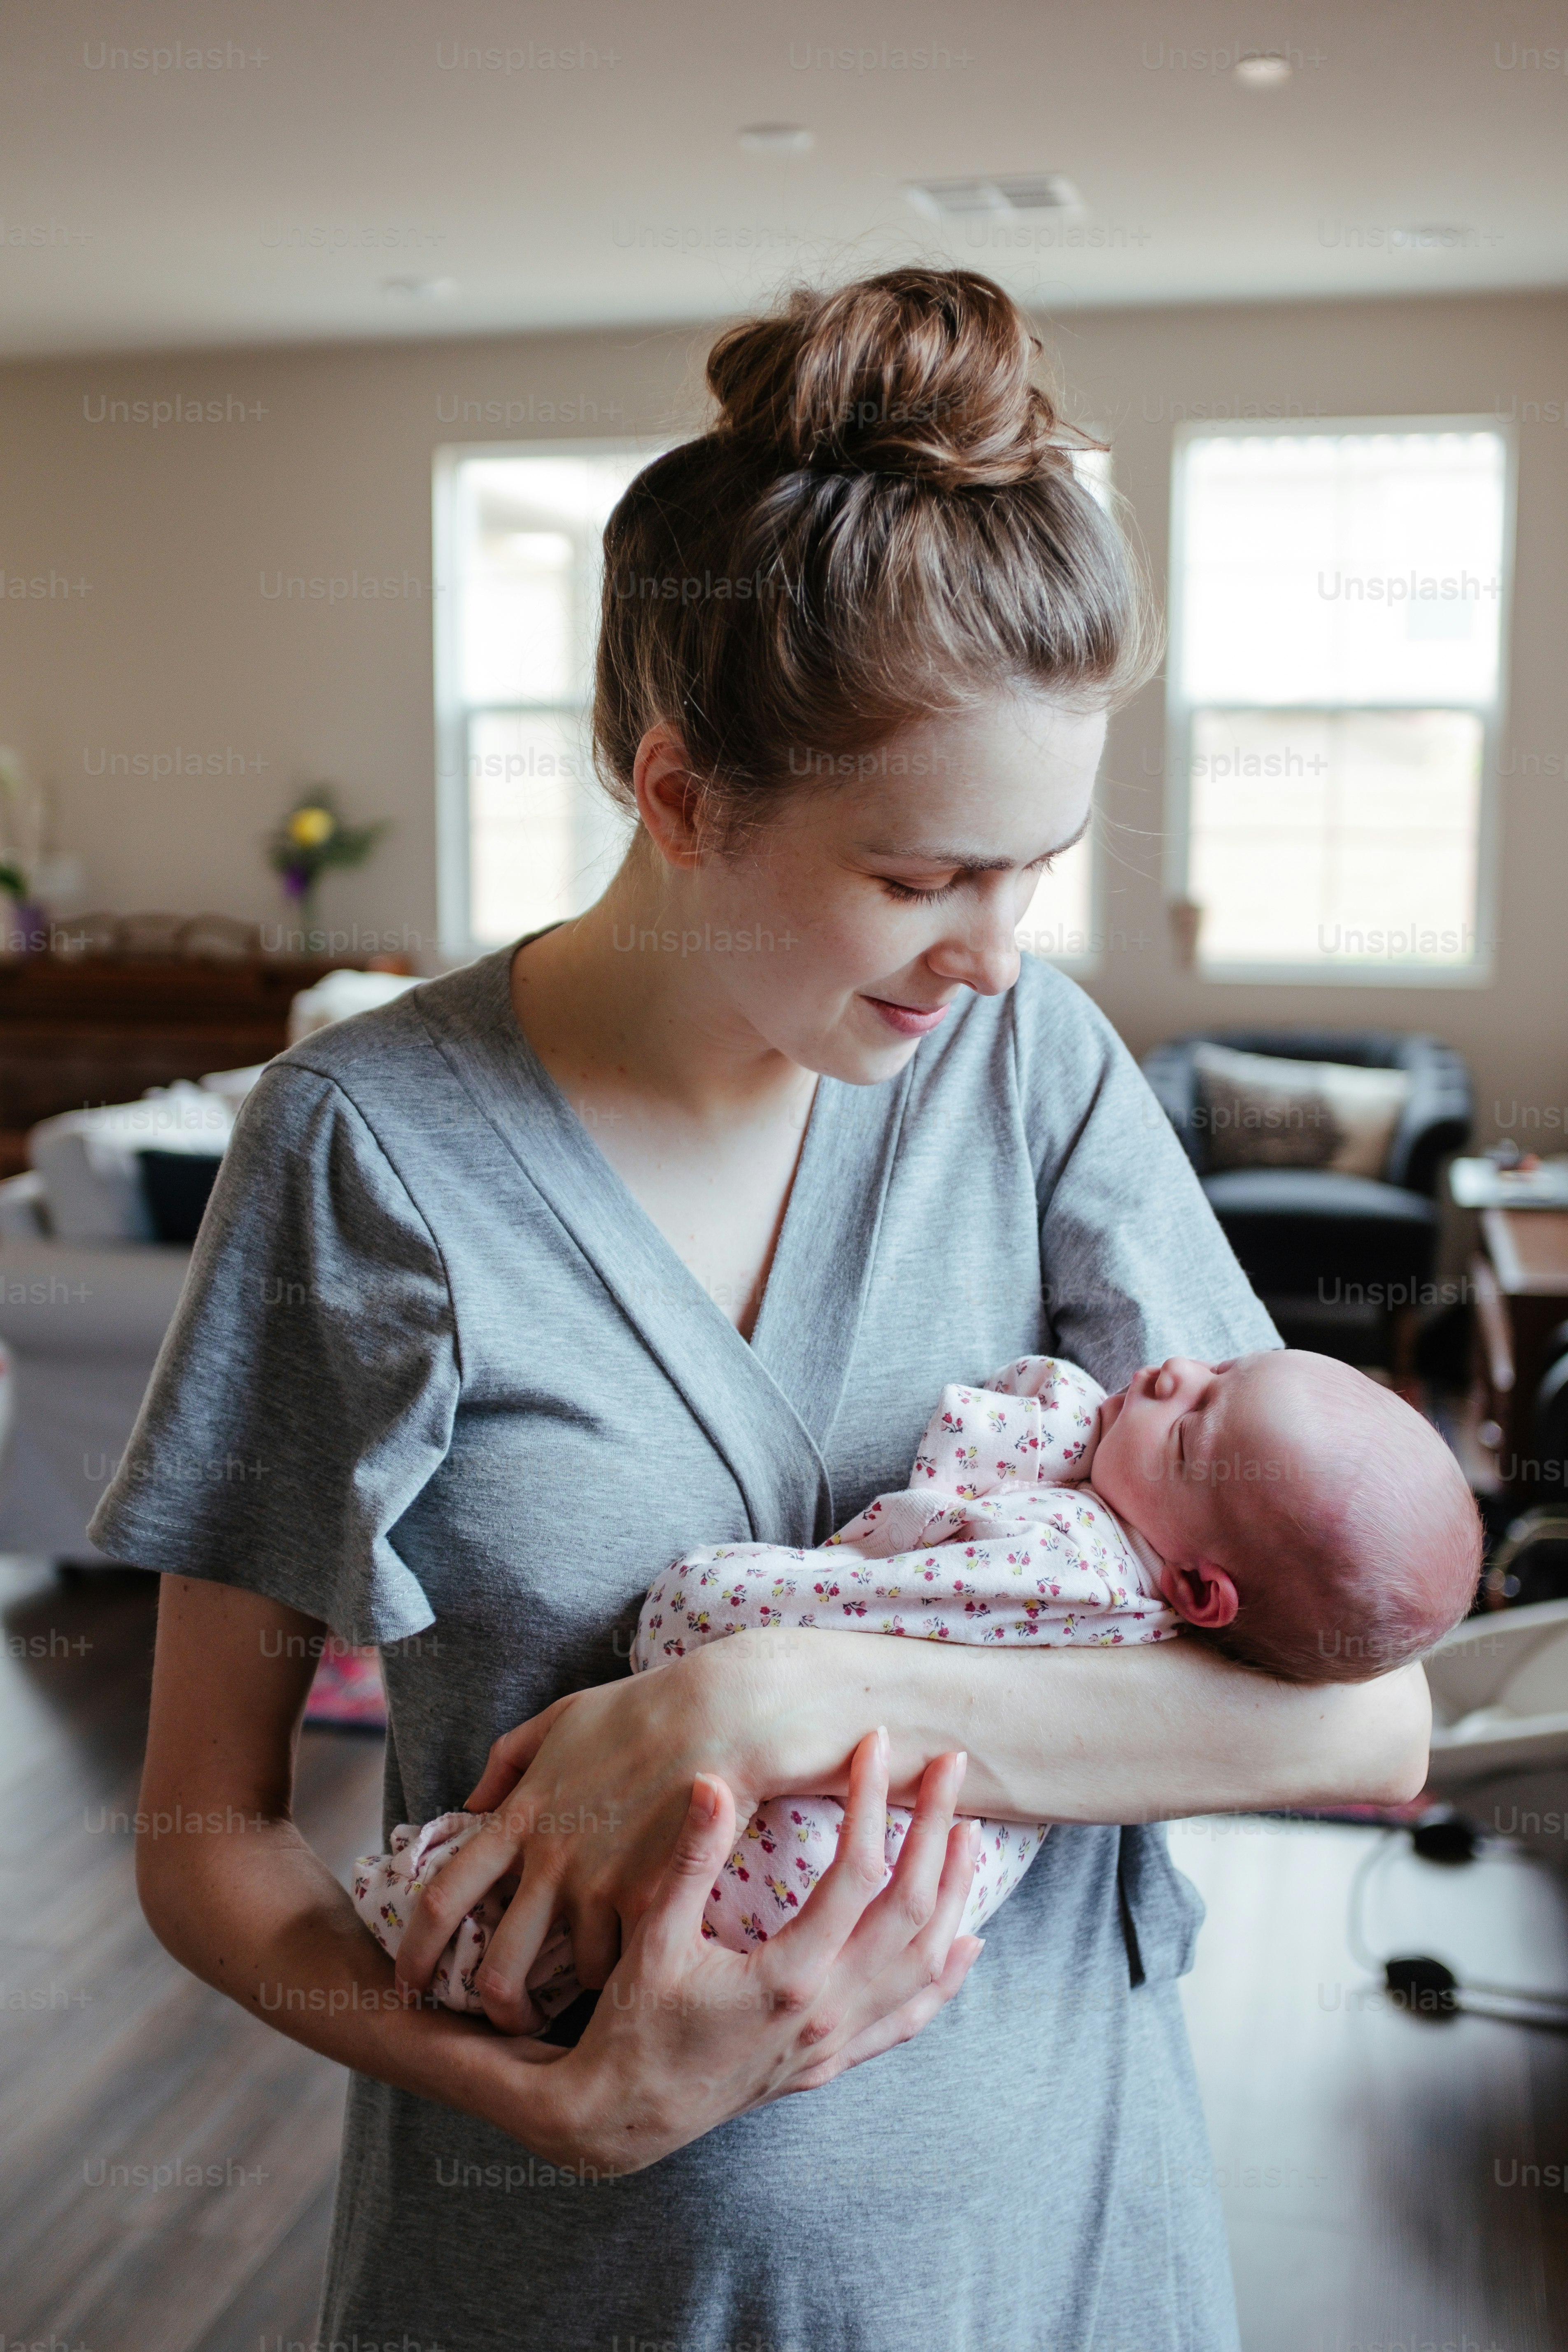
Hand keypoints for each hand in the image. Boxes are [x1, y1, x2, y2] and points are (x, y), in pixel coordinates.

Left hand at [395, 1644, 765, 2030]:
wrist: (721, 1713)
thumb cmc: (642, 1709)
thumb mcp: (560, 1719)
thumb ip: (508, 1761)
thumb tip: (473, 1801)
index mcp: (520, 1817)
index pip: (443, 1897)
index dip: (415, 1949)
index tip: (409, 1980)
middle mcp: (550, 1860)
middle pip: (500, 1967)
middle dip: (496, 2008)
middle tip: (505, 2021)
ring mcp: (600, 1885)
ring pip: (576, 1973)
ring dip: (584, 1979)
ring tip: (601, 1976)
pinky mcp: (650, 1900)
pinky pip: (632, 1958)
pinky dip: (635, 1963)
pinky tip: (648, 1952)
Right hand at [495, 1731, 983, 2172]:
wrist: (625, 2117)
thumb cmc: (635, 2023)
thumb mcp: (655, 1936)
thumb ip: (689, 1860)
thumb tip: (712, 1782)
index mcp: (788, 1978)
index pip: (856, 1874)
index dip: (872, 1801)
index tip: (876, 1745)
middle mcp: (827, 2013)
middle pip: (911, 1912)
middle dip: (937, 1830)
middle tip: (952, 1766)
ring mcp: (836, 2043)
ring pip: (924, 1965)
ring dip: (955, 1896)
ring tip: (970, 1835)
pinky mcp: (832, 2063)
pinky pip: (907, 2020)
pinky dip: (945, 1980)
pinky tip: (967, 1945)